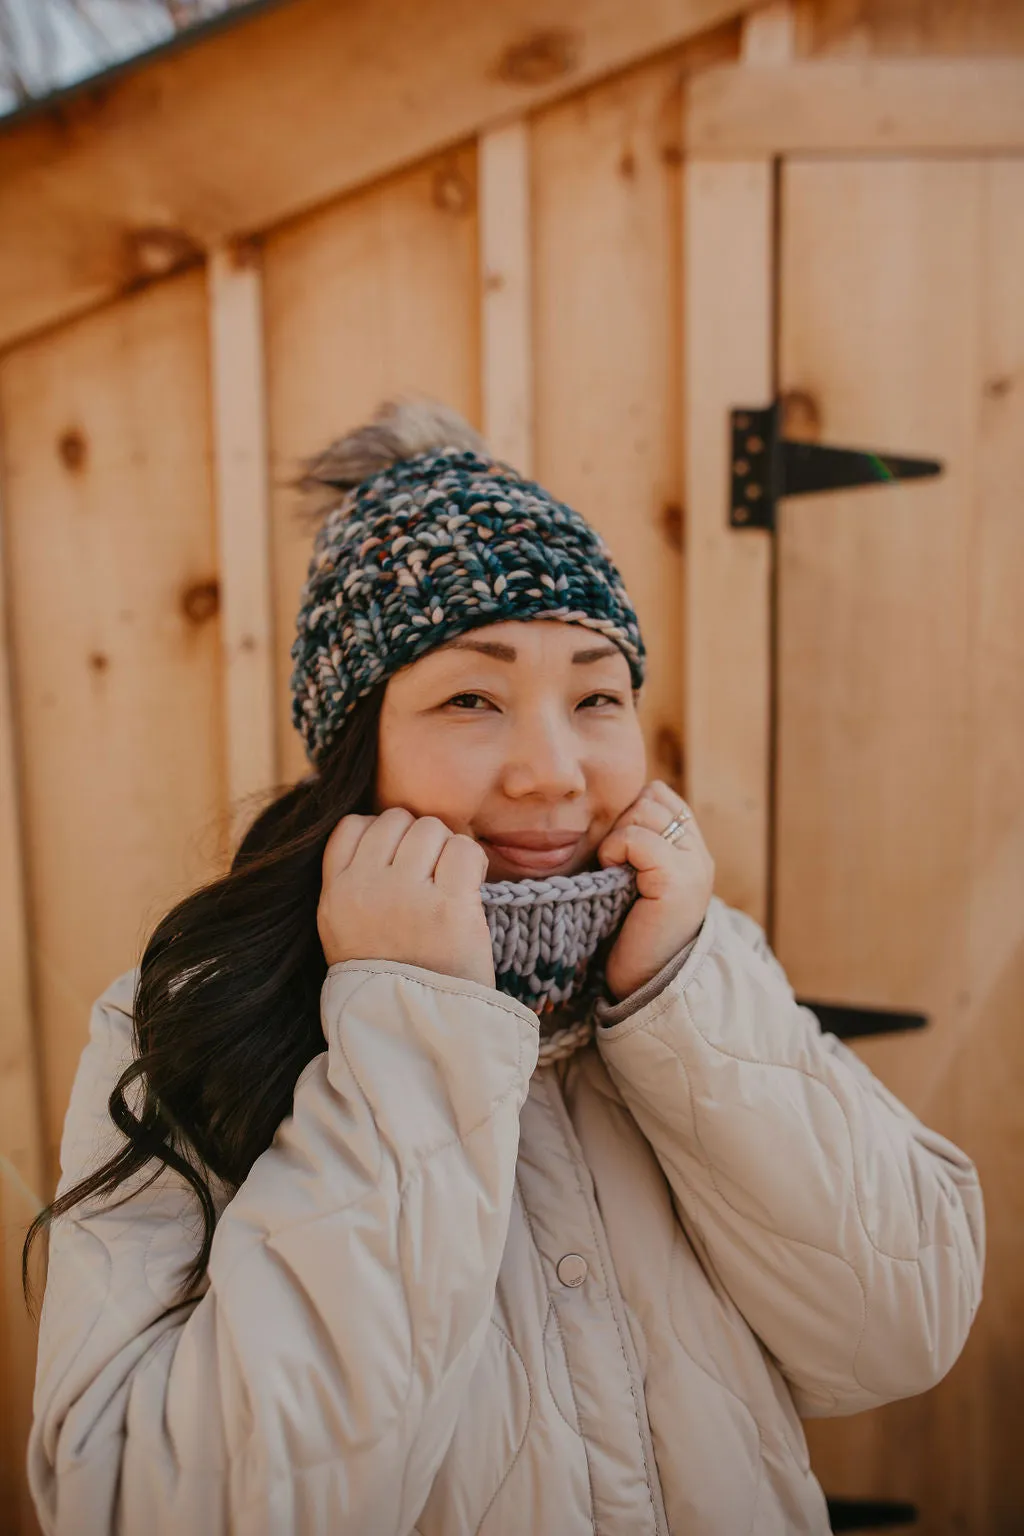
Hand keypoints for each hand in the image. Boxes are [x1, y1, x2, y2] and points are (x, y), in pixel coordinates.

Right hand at [318, 808, 494, 987]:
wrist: (416, 1033)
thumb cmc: (391, 980)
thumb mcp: (346, 932)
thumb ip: (355, 884)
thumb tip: (387, 828)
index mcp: (334, 895)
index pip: (352, 826)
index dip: (383, 835)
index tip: (401, 864)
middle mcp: (364, 889)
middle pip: (396, 820)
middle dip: (419, 841)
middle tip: (431, 877)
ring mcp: (405, 896)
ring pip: (431, 829)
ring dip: (447, 851)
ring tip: (449, 886)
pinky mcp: (448, 907)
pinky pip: (464, 850)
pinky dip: (472, 862)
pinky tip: (470, 890)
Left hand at [598, 782, 714, 999]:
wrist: (645, 984)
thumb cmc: (629, 934)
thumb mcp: (635, 880)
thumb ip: (636, 845)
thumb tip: (607, 809)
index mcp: (691, 850)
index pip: (660, 795)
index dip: (631, 810)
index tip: (616, 846)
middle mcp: (698, 853)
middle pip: (651, 797)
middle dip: (621, 821)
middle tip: (612, 860)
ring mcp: (693, 865)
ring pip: (645, 810)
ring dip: (617, 834)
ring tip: (613, 868)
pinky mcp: (677, 880)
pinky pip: (638, 837)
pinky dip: (616, 850)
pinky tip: (611, 874)